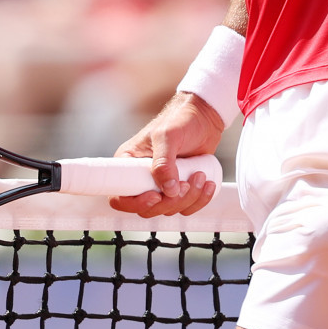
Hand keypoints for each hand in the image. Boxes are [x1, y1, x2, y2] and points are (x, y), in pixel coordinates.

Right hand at [108, 91, 224, 218]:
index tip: (155, 196)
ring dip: (188, 198)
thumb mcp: (167, 136)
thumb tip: (168, 190)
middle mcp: (141, 178)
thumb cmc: (180, 119)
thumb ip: (164, 162)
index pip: (119, 196)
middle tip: (185, 183)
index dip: (136, 203)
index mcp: (128, 163)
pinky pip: (186, 207)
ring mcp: (160, 185)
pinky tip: (207, 184)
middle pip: (146, 209)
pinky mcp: (178, 189)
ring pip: (168, 210)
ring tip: (200, 175)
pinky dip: (199, 201)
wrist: (204, 118)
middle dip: (169, 202)